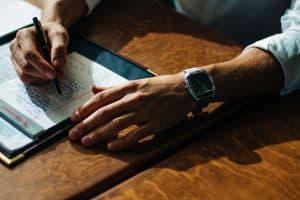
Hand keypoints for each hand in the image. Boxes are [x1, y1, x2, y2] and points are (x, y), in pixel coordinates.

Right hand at [9, 22, 68, 82]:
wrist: (48, 35)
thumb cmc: (53, 34)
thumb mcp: (60, 36)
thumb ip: (59, 49)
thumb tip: (57, 66)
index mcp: (24, 35)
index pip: (30, 54)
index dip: (42, 66)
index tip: (54, 74)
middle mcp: (15, 46)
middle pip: (26, 66)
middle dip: (43, 74)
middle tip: (59, 75)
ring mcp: (15, 57)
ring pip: (25, 75)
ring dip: (41, 78)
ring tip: (54, 72)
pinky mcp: (17, 66)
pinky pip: (26, 78)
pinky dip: (38, 79)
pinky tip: (46, 73)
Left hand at [68, 72, 196, 150]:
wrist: (186, 89)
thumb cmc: (160, 86)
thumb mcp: (137, 82)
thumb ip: (114, 87)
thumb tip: (94, 88)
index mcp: (130, 87)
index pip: (103, 98)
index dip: (86, 108)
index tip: (74, 117)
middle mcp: (135, 99)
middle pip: (106, 112)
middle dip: (87, 124)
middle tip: (73, 134)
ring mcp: (145, 112)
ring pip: (118, 124)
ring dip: (100, 134)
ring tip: (86, 141)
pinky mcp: (156, 124)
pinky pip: (136, 134)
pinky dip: (123, 141)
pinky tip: (111, 147)